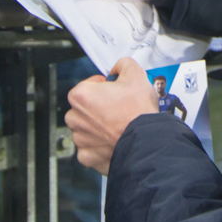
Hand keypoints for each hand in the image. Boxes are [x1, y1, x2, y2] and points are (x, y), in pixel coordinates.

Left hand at [65, 57, 159, 174]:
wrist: (146, 142)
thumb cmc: (137, 112)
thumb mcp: (136, 75)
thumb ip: (123, 64)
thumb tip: (118, 68)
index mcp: (81, 96)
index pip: (88, 85)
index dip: (103, 87)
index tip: (114, 92)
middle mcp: (75, 118)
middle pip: (83, 108)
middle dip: (97, 108)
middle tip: (117, 109)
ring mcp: (80, 139)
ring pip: (85, 129)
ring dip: (97, 128)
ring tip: (117, 126)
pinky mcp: (87, 157)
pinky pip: (90, 148)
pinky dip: (99, 146)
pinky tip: (113, 140)